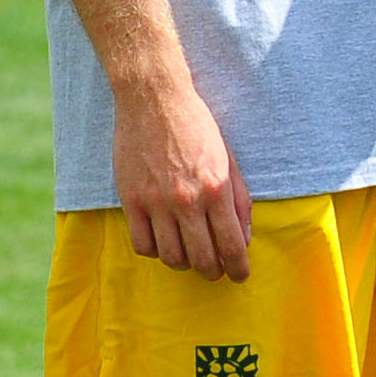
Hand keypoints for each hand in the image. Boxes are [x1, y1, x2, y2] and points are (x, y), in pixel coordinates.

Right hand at [112, 78, 252, 281]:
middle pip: (202, 258)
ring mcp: (157, 203)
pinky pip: (142, 245)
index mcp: (216, 187)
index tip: (240, 276)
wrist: (155, 101)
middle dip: (213, 271)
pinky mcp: (131, 201)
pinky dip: (155, 252)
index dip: (238, 266)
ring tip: (190, 256)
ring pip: (171, 256)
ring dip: (184, 263)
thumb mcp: (228, 158)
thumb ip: (238, 198)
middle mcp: (187, 200)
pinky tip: (163, 243)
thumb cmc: (197, 126)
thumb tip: (244, 234)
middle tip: (216, 271)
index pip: (231, 243)